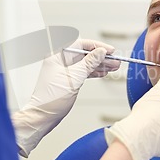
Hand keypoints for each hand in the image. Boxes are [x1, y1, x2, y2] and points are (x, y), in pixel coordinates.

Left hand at [12, 39, 119, 156]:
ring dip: (100, 64)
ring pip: (86, 63)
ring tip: (114, 67)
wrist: (43, 116)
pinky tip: (104, 72)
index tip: (109, 50)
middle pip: (85, 53)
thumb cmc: (51, 98)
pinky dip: (94, 72)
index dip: (96, 46)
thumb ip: (89, 63)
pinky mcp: (68, 78)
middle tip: (115, 60)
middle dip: (101, 56)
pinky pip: (84, 71)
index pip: (80, 44)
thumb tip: (100, 52)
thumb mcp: (74, 78)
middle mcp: (60, 60)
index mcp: (57, 55)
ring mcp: (64, 69)